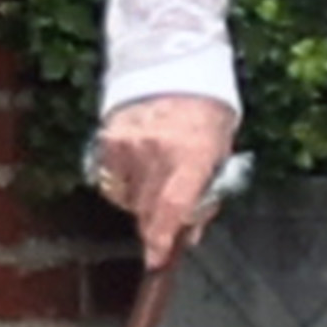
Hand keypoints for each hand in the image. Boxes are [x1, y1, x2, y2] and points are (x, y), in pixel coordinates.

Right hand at [92, 96, 238, 268]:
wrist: (175, 67)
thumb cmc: (206, 113)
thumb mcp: (219, 153)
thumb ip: (206, 195)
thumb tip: (189, 236)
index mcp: (193, 153)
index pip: (173, 206)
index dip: (162, 238)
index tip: (156, 258)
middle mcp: (158, 150)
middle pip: (148, 209)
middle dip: (157, 223)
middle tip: (166, 219)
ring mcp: (129, 144)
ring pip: (127, 199)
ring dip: (140, 201)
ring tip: (156, 178)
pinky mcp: (108, 139)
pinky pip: (110, 181)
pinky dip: (122, 183)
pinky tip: (138, 167)